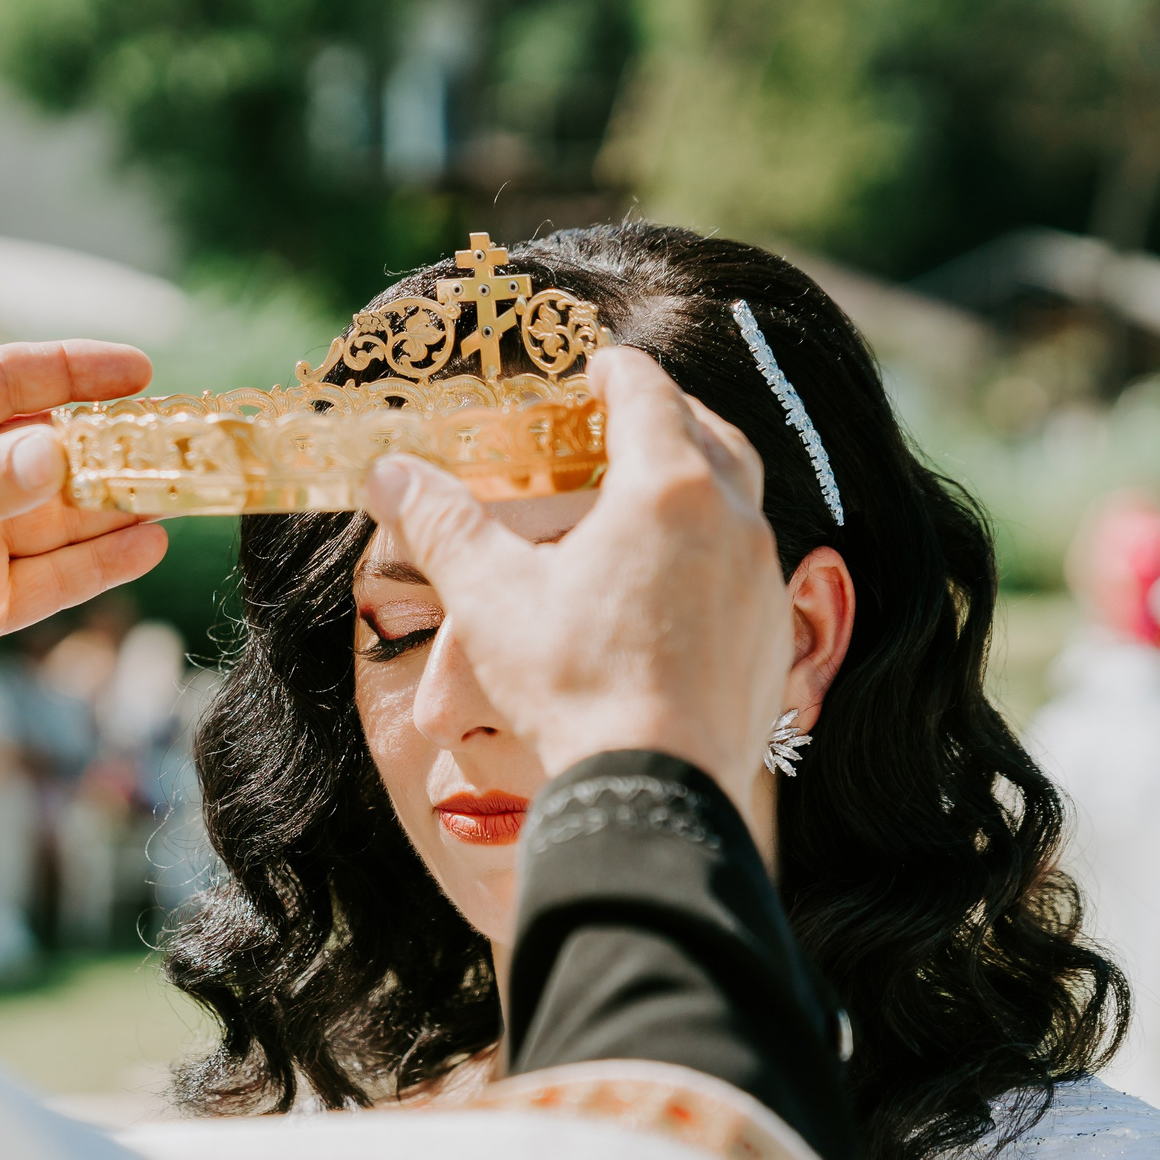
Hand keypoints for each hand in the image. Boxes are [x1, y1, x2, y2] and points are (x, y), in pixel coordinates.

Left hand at [0, 341, 168, 781]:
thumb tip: (56, 452)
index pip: (6, 381)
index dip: (73, 372)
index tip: (138, 370)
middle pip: (47, 448)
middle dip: (112, 445)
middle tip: (179, 438)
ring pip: (60, 515)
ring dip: (117, 503)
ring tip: (183, 490)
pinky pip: (53, 576)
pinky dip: (99, 563)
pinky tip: (146, 543)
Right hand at [361, 346, 787, 842]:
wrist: (655, 791)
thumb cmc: (572, 685)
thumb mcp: (489, 596)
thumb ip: (440, 522)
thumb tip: (387, 472)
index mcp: (666, 489)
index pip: (647, 393)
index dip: (615, 371)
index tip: (593, 368)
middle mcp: (731, 521)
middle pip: (712, 435)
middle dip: (671, 415)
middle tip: (631, 417)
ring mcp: (762, 581)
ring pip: (741, 502)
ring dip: (702, 482)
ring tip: (656, 495)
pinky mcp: (773, 636)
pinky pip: (751, 568)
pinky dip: (717, 550)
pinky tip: (681, 581)